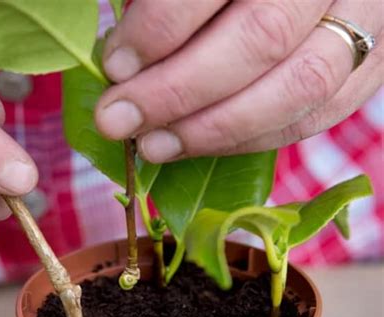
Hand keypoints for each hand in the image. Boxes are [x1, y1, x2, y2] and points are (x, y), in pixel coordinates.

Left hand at [95, 0, 382, 162]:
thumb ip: (169, 5)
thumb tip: (122, 56)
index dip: (161, 29)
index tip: (115, 65)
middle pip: (260, 40)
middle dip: (178, 92)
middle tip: (120, 120)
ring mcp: (366, 23)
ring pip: (298, 88)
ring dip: (214, 130)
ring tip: (155, 145)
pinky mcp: (375, 66)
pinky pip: (319, 115)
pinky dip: (253, 139)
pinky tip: (201, 145)